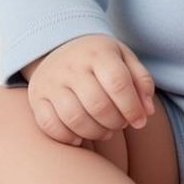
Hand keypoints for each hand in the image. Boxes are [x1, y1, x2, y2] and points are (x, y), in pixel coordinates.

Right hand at [25, 35, 156, 145]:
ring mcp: (51, 81)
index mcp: (98, 52)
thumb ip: (141, 81)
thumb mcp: (124, 58)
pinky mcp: (36, 97)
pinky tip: (81, 137)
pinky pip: (49, 124)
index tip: (140, 120)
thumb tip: (147, 111)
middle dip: (115, 122)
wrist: (59, 46)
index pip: (118, 83)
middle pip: (97, 104)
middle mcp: (72, 65)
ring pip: (74, 117)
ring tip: (106, 131)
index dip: (132, 107)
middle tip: (121, 124)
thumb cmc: (100, 58)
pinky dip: (67, 137)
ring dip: (95, 132)